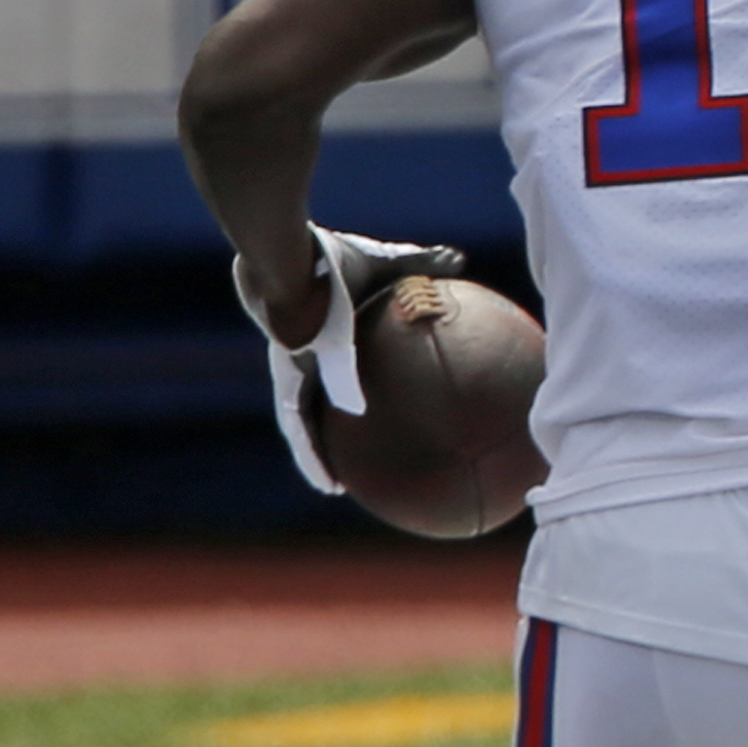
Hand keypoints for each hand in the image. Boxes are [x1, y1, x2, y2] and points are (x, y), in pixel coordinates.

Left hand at [234, 225, 464, 491]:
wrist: (293, 264)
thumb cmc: (336, 258)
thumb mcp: (391, 263)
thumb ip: (424, 264)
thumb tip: (460, 260)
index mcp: (328, 335)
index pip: (339, 367)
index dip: (350, 388)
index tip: (365, 407)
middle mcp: (306, 361)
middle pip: (317, 404)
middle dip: (328, 430)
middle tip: (347, 458)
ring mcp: (293, 375)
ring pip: (305, 426)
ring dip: (317, 457)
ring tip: (334, 488)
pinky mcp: (287, 385)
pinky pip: (300, 431)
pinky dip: (312, 458)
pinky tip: (326, 486)